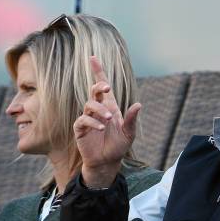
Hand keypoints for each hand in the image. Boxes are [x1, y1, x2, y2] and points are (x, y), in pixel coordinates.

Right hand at [73, 56, 140, 187]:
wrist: (107, 162)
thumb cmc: (118, 146)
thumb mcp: (129, 133)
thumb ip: (132, 119)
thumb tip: (139, 105)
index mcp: (110, 107)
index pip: (103, 86)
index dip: (98, 72)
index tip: (93, 58)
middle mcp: (98, 110)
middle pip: (94, 91)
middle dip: (98, 86)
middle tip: (106, 89)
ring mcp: (88, 118)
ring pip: (89, 104)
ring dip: (99, 109)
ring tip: (109, 119)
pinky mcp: (80, 129)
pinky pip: (83, 120)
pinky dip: (92, 122)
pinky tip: (101, 127)